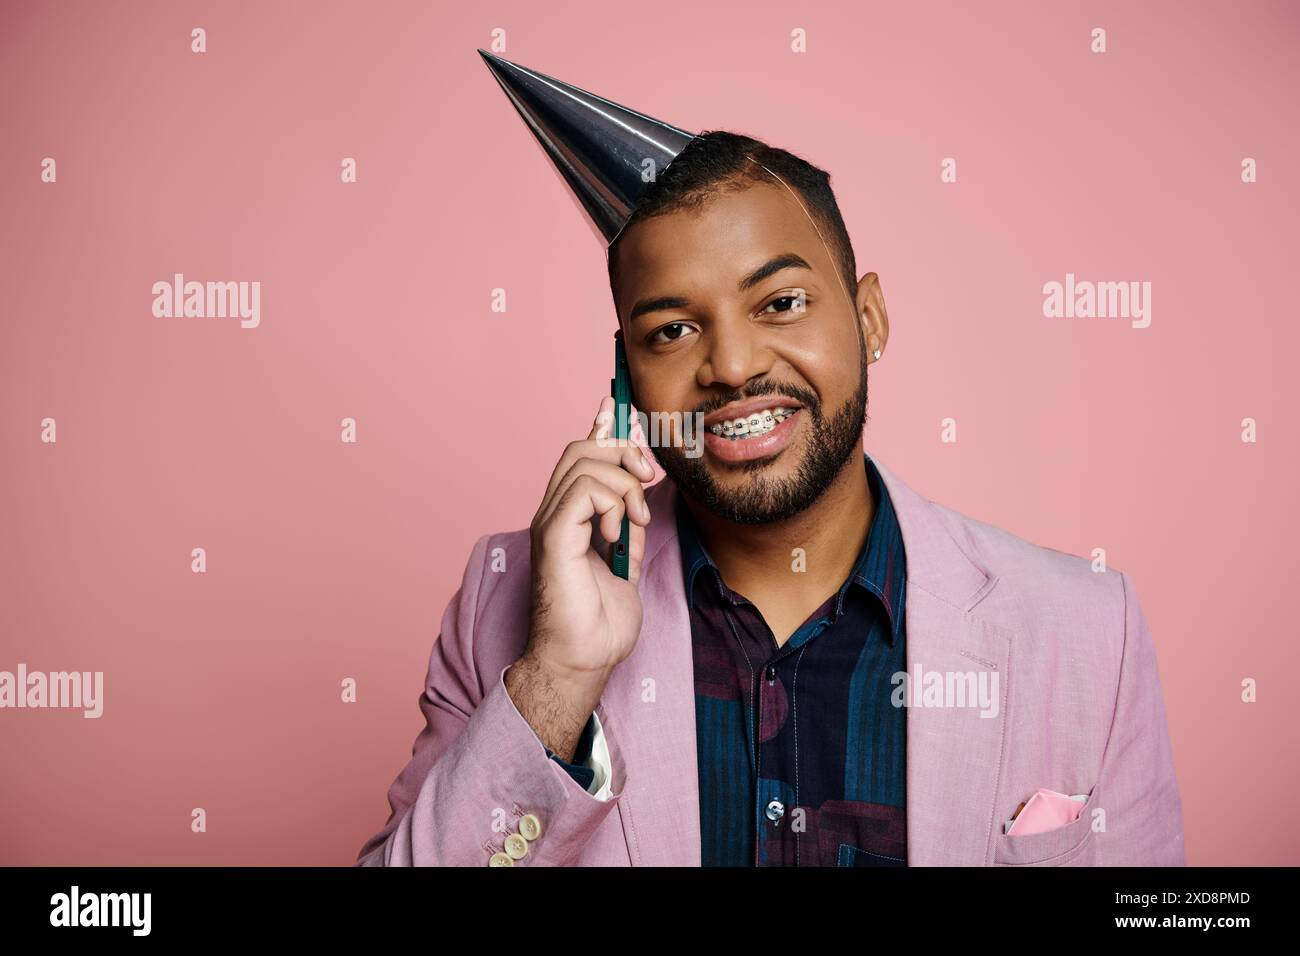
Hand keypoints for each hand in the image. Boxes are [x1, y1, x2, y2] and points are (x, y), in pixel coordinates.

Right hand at [525, 396, 654, 681]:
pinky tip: (618, 534)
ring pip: (586, 461)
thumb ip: (627, 525)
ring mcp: (550, 522)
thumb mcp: (626, 561)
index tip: (619, 407)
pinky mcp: (553, 535)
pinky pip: (586, 489)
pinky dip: (613, 503)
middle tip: (648, 480)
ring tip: (634, 523)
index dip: (601, 426)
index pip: (581, 453)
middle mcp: (554, 513)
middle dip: (623, 450)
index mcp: (569, 517)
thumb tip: (640, 494)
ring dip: (625, 485)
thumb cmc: (599, 624)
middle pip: (582, 447)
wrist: (581, 661)